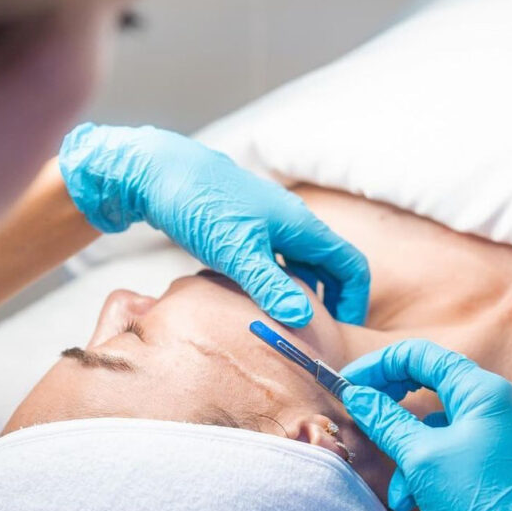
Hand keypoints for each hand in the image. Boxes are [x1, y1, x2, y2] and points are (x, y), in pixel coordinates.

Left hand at [58, 123, 369, 325]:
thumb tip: (303, 319)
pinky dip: (274, 282)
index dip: (353, 302)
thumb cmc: (200, 205)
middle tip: (316, 338)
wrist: (158, 171)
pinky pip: (273, 259)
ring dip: (299, 293)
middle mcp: (292, 223)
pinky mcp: (244, 227)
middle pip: (328, 267)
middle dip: (329, 302)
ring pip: (299, 263)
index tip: (342, 335)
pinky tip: (253, 301)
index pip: (350, 266)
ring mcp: (268, 223)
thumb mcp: (236, 252)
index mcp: (302, 226)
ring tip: (286, 325)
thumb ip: (270, 286)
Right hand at [340, 340, 511, 510]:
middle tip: (359, 413)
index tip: (348, 385)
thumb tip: (356, 395)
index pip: (421, 355)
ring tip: (396, 487)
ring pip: (435, 422)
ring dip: (406, 449)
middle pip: (428, 383)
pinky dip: (426, 466)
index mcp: (483, 390)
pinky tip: (412, 500)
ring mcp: (498, 429)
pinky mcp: (494, 455)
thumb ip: (385, 419)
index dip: (378, 366)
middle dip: (390, 404)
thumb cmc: (473, 500)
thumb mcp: (419, 457)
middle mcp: (496, 401)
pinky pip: (449, 446)